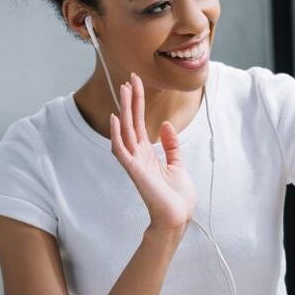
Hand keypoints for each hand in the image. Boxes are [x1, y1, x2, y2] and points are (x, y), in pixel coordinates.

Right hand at [109, 72, 197, 231]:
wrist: (178, 216)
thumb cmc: (177, 195)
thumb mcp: (178, 163)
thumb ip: (171, 145)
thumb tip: (166, 125)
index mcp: (148, 153)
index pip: (140, 122)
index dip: (138, 102)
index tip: (136, 83)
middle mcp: (138, 155)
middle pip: (131, 122)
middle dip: (131, 100)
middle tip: (129, 78)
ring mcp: (135, 162)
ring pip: (125, 131)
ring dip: (124, 110)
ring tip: (124, 90)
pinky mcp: (134, 171)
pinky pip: (121, 150)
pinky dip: (117, 134)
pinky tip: (116, 118)